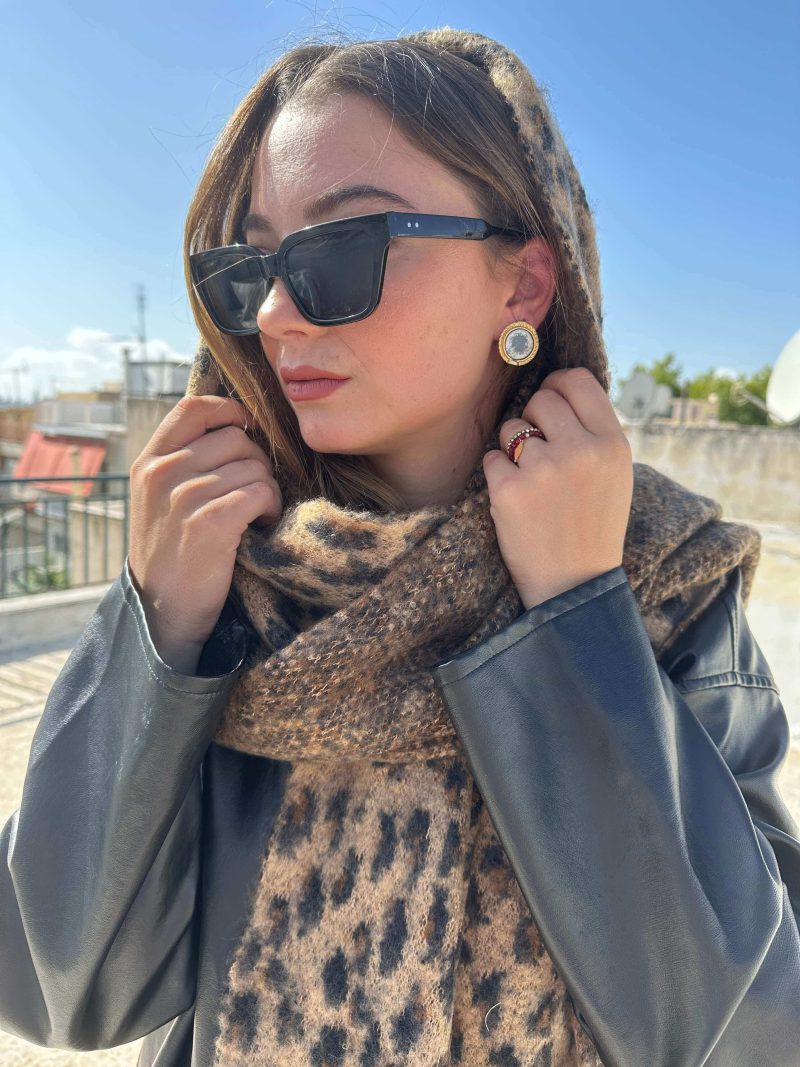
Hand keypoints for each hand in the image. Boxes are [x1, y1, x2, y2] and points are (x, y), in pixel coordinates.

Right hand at [128, 395, 282, 671]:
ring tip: (253, 516)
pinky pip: (261, 492)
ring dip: (266, 491)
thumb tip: (236, 425)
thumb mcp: (159, 497)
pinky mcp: (210, 522)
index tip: (247, 429)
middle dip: (257, 464)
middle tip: (253, 494)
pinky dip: (270, 508)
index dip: (229, 410)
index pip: (193, 407)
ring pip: (254, 467)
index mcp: (149, 461)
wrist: (161, 609)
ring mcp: (184, 496)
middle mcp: (162, 472)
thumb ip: (183, 460)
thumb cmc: (171, 550)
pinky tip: (259, 527)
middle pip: (236, 439)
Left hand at [483, 367, 633, 609]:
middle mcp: (581, 451)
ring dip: (513, 448)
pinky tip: (517, 499)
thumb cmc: (593, 524)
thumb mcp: (615, 473)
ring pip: (512, 428)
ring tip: (533, 482)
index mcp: (613, 444)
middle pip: (541, 400)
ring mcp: (544, 470)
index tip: (550, 400)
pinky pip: (492, 458)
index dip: (557, 385)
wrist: (574, 585)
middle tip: (540, 452)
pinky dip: (498, 475)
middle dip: (534, 420)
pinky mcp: (509, 491)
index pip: (578, 381)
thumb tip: (557, 387)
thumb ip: (593, 430)